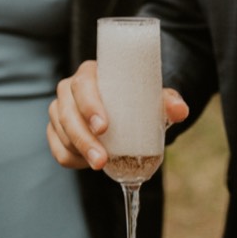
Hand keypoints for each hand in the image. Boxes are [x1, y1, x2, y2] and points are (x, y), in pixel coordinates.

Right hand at [46, 60, 188, 169]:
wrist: (128, 110)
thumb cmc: (138, 100)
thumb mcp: (154, 100)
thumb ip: (169, 102)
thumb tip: (180, 110)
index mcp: (90, 74)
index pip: (82, 85)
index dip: (89, 105)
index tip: (103, 127)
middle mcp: (70, 89)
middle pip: (67, 111)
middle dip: (83, 138)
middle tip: (101, 159)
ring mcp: (60, 110)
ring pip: (59, 131)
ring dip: (77, 150)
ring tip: (99, 164)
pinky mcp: (56, 130)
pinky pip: (57, 148)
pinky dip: (71, 158)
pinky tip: (87, 163)